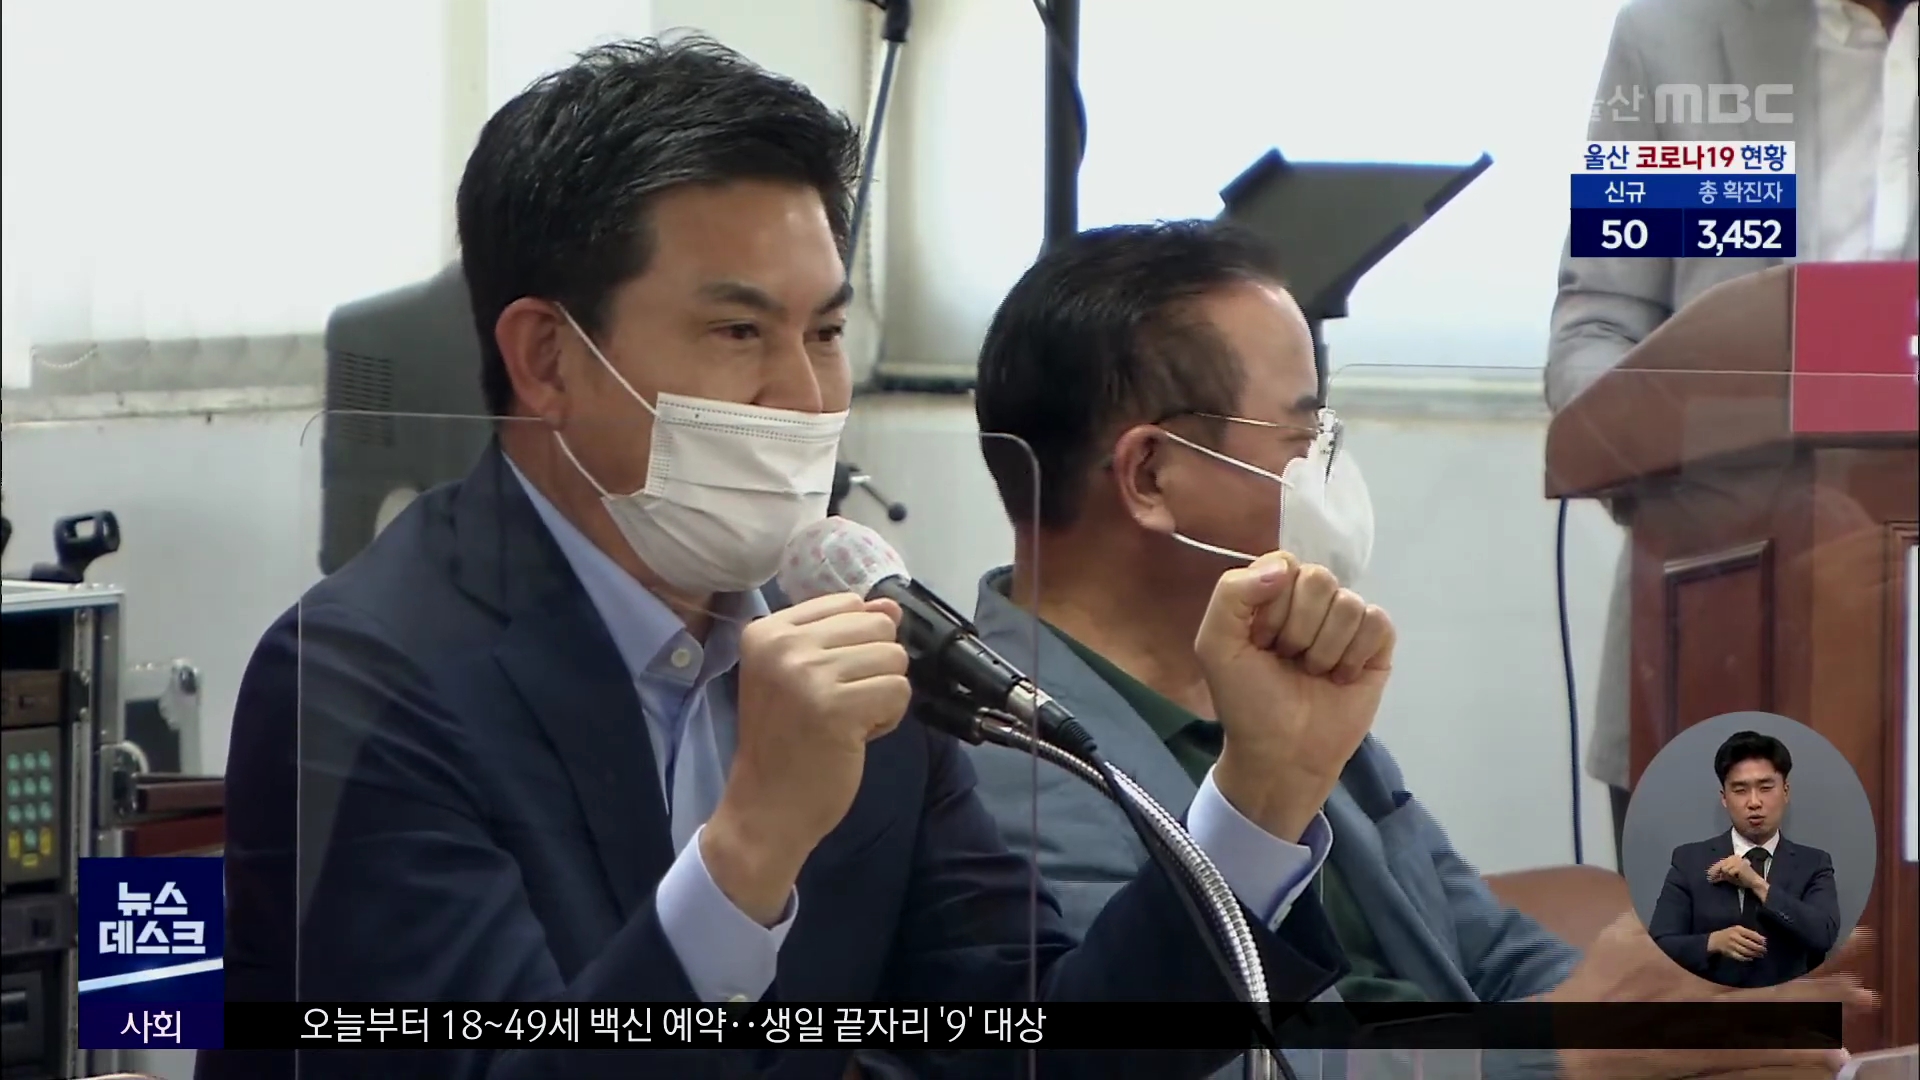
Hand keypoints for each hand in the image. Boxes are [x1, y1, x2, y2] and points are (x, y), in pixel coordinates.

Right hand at [702, 593, 911, 924]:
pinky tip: (856, 736)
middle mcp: (784, 644)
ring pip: (894, 657)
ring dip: (882, 694)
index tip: (826, 682)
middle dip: (874, 667)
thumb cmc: (785, 741)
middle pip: (878, 625)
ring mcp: (808, 673)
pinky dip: (888, 717)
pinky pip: (899, 690)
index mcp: (768, 630)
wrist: (766, 807)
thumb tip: (892, 606)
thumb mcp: (803, 675)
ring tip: (847, 720)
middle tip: (840, 704)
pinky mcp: (837, 707)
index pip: (849, 603)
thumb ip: (845, 634)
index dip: (855, 643)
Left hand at [1195, 552, 1394, 841]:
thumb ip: (1231, 593)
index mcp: (1273, 594)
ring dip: (1325, 649)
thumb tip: (1284, 567)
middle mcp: (1312, 602)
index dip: (1274, 604)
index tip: (1260, 641)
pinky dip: (1355, 655)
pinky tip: (1341, 678)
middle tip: (1288, 660)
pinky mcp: (1377, 645)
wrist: (1282, 753)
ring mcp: (1346, 622)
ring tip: (1312, 673)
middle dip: (1299, 629)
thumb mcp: (1216, 645)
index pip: (1285, 564)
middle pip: (1320, 579)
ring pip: (1349, 603)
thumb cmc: (1247, 701)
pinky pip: (1377, 623)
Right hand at [1551, 915, 1874, 1079]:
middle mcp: (1711, 996)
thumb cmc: (1598, 983)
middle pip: (1780, 985)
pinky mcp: (1711, 1058)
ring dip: (1823, 1012)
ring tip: (1863, 1003)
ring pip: (1780, 1020)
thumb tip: (1673, 882)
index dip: (1796, 941)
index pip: (1758, 948)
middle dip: (1825, 978)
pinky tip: (1831, 1057)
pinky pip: (1764, 1057)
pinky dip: (1799, 1057)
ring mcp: (1714, 1030)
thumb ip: (1653, 910)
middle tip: (1865, 972)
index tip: (1831, 933)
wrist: (1576, 1036)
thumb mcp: (1621, 934)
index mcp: (1692, 962)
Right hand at [1709, 925, 1768, 961]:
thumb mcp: (1738, 929)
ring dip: (1755, 954)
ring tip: (1760, 955)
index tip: (1765, 943)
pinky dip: (1747, 958)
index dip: (1760, 939)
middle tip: (1764, 951)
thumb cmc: (1729, 933)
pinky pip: (1740, 957)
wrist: (1715, 940)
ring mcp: (1732, 945)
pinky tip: (1751, 958)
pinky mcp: (1730, 953)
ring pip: (1746, 951)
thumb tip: (1763, 939)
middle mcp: (1734, 937)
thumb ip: (1749, 933)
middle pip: (1750, 944)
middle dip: (1759, 948)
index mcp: (1737, 930)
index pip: (1751, 934)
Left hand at [1712, 853, 1765, 890]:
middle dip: (1715, 872)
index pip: (1720, 862)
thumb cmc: (1742, 879)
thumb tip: (1710, 875)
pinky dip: (1731, 876)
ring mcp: (1737, 861)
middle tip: (1709, 879)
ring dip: (1726, 875)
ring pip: (1724, 869)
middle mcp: (1734, 857)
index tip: (1708, 874)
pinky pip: (1729, 872)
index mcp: (1732, 857)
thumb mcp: (1730, 876)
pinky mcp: (1739, 866)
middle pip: (1720, 865)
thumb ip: (1721, 874)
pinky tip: (1738, 876)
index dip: (1713, 869)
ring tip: (1733, 877)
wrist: (1754, 883)